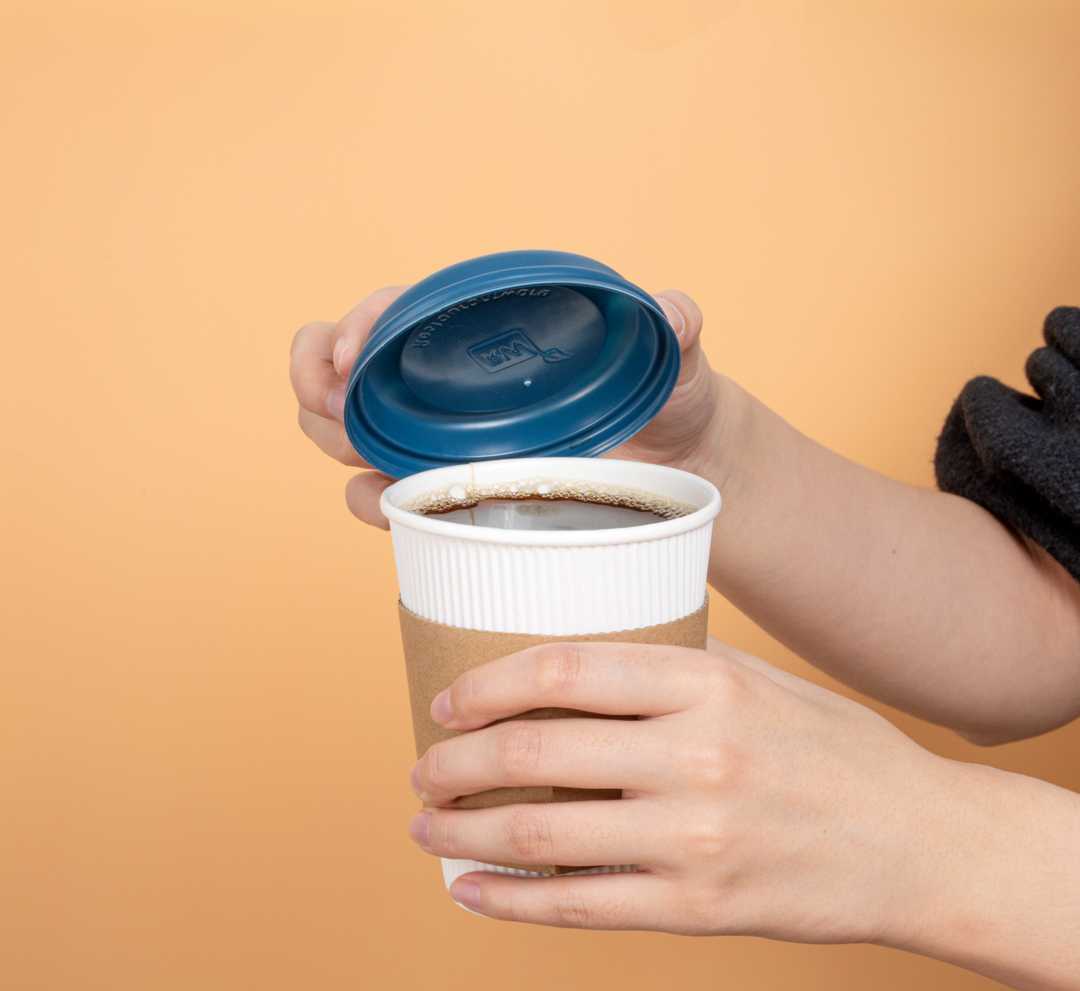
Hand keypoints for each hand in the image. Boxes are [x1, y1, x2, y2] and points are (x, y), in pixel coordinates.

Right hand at [290, 288, 722, 528]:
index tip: (353, 357)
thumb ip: (676, 324)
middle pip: (344, 369)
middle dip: (319, 379)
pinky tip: (383, 506)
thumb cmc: (667, 392)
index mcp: (480, 327)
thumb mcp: (674, 355)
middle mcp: (446, 380)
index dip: (357, 325)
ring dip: (329, 436)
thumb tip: (673, 313)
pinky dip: (368, 500)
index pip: (392, 311)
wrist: (679, 460)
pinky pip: (384, 495)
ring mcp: (441, 438)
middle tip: (339, 404)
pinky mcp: (451, 491)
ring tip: (355, 451)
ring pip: (345, 430)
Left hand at [407, 637, 956, 943]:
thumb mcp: (759, 679)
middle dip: (455, 761)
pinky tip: (470, 890)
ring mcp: (696, 841)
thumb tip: (576, 660)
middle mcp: (698, 757)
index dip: (487, 685)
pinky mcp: (699, 912)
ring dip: (463, 834)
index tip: (447, 700)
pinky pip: (580, 909)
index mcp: (708, 685)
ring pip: (542, 837)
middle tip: (425, 767)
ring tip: (428, 828)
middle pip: (535, 753)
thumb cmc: (833, 751)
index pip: (564, 669)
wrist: (917, 844)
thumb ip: (671, 665)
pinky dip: (510, 901)